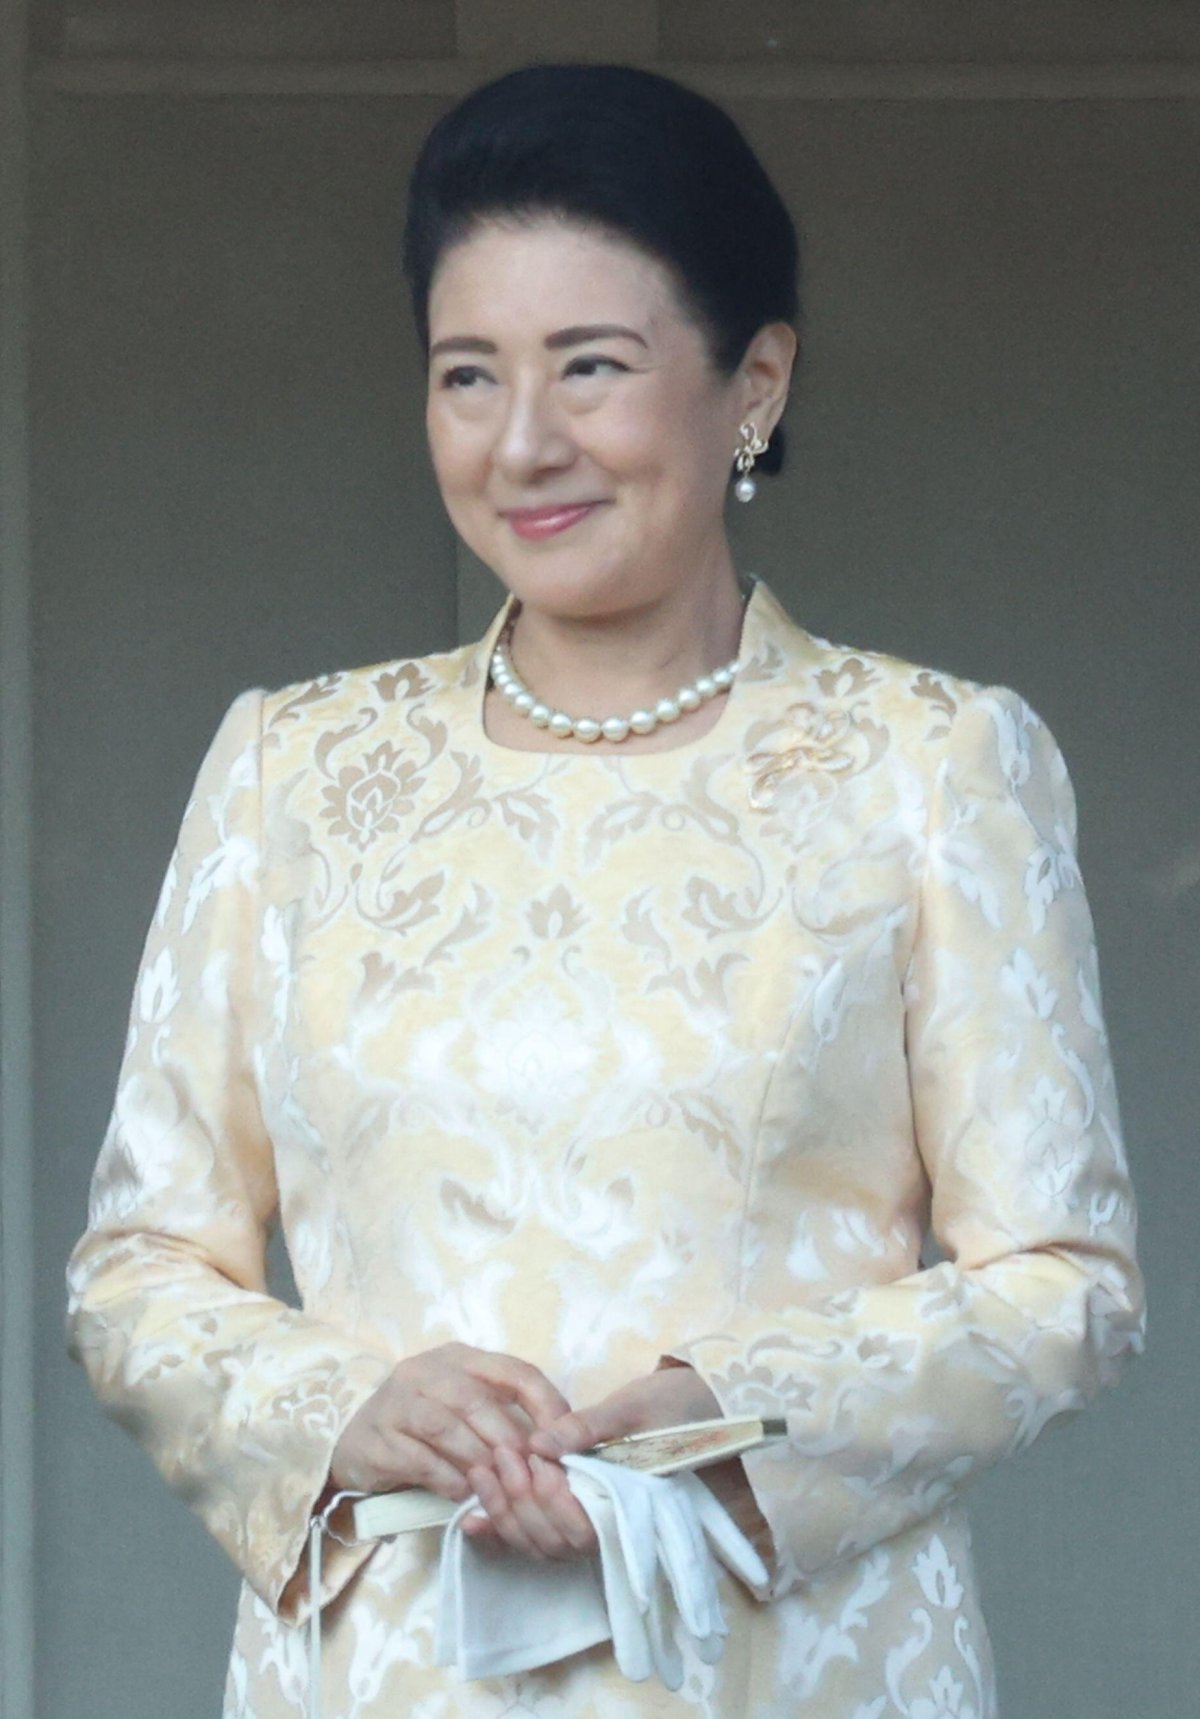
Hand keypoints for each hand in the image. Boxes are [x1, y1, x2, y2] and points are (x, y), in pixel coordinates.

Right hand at [329, 1342, 567, 1501]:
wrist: (354, 1443)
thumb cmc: (423, 1427)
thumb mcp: (463, 1409)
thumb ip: (501, 1415)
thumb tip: (554, 1446)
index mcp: (459, 1358)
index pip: (514, 1370)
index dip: (545, 1404)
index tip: (563, 1440)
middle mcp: (425, 1371)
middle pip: (476, 1400)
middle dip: (508, 1440)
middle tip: (528, 1473)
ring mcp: (395, 1401)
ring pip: (446, 1427)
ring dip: (477, 1460)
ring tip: (495, 1485)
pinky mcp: (376, 1438)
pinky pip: (418, 1459)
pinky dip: (446, 1478)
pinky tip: (461, 1493)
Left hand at [458, 1365, 717, 1563]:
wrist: (687, 1406)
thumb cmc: (669, 1408)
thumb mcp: (632, 1409)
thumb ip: (588, 1428)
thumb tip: (540, 1443)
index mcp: (631, 1509)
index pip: (582, 1530)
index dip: (553, 1501)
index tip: (537, 1457)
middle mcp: (607, 1528)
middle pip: (553, 1542)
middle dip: (522, 1501)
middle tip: (505, 1454)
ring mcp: (586, 1524)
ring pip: (539, 1544)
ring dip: (506, 1512)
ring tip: (483, 1468)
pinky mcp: (569, 1514)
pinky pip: (533, 1536)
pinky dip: (499, 1531)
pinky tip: (470, 1516)